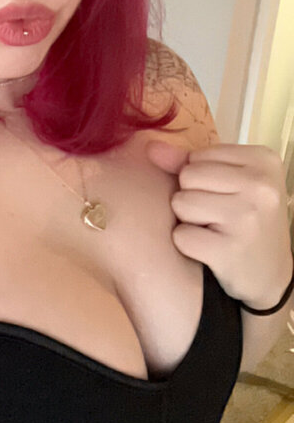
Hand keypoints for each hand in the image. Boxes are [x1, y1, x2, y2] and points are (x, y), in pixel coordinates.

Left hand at [144, 139, 292, 308]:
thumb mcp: (228, 183)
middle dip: (193, 196)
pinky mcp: (229, 250)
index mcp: (263, 161)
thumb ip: (187, 162)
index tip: (227, 196)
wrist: (270, 275)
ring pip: (181, 202)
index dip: (201, 178)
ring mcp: (247, 218)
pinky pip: (181, 236)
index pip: (198, 155)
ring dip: (189, 220)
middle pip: (187, 176)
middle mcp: (260, 186)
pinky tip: (211, 250)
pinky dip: (189, 244)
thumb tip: (151, 147)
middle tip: (220, 216)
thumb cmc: (246, 220)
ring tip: (215, 230)